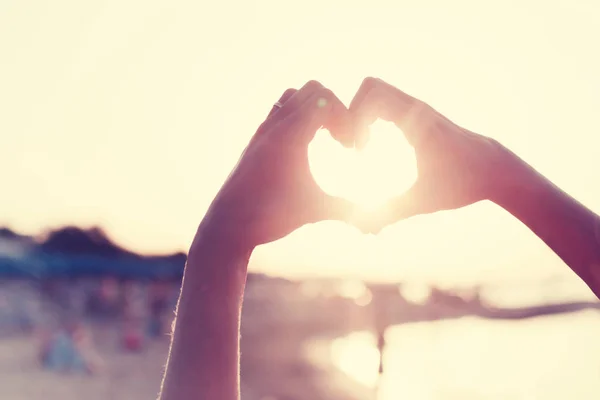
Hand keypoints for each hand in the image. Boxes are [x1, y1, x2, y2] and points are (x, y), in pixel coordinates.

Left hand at [203, 80, 355, 249]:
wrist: (227, 225)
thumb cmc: (269, 217)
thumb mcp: (314, 211)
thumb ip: (348, 210)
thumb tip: (377, 224)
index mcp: (290, 135)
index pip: (326, 100)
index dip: (348, 119)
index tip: (352, 148)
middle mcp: (274, 126)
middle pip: (313, 89)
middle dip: (335, 108)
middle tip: (343, 140)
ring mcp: (262, 130)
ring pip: (294, 96)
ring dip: (315, 109)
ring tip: (326, 137)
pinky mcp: (256, 140)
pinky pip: (281, 111)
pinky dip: (299, 118)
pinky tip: (305, 148)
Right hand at [350, 77, 515, 231]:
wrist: (494, 170)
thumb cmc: (463, 184)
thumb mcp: (424, 201)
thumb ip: (391, 213)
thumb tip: (365, 230)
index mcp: (417, 122)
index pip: (374, 98)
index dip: (356, 121)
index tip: (360, 152)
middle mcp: (416, 108)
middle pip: (371, 86)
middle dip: (352, 110)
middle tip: (352, 143)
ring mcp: (417, 109)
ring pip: (377, 91)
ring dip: (360, 112)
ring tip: (359, 145)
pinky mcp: (417, 115)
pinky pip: (385, 102)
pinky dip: (370, 116)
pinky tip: (371, 146)